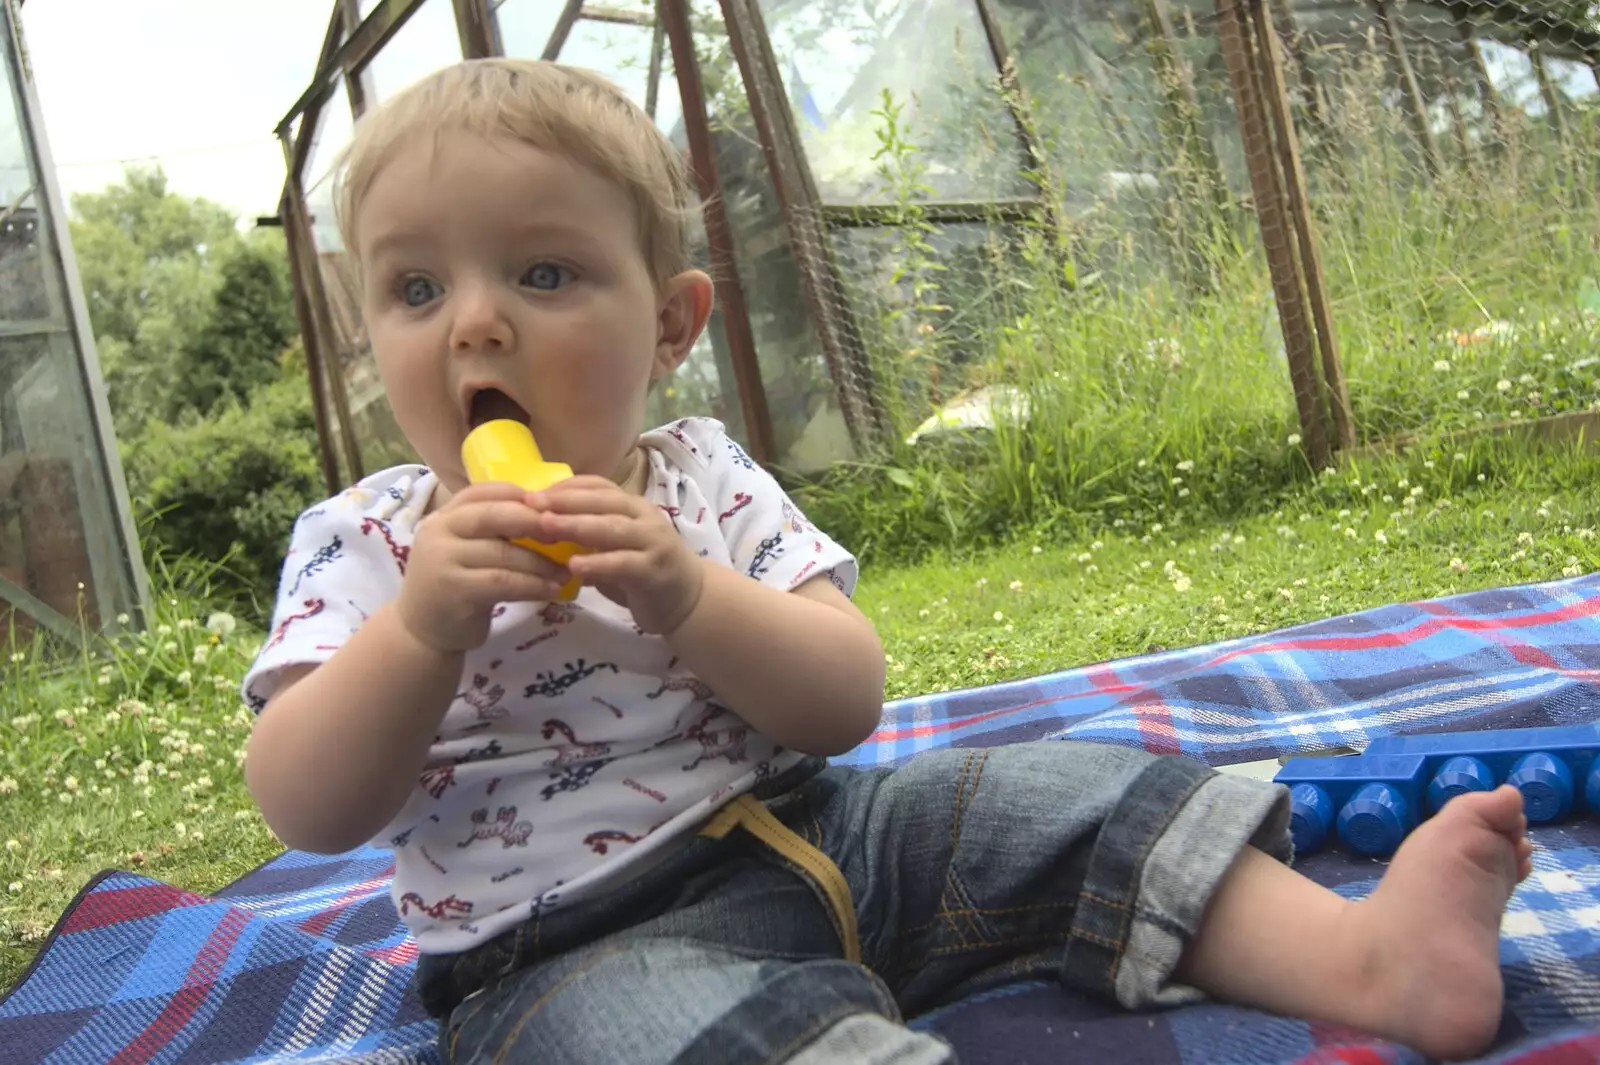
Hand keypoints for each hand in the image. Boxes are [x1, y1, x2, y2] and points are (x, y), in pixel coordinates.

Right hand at [396, 482, 572, 652]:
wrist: (421, 631)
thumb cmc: (454, 585)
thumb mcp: (466, 550)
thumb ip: (490, 530)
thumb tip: (545, 513)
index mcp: (443, 516)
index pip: (482, 492)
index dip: (518, 496)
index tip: (549, 505)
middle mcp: (438, 533)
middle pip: (493, 516)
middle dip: (534, 523)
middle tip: (564, 533)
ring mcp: (443, 561)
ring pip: (503, 553)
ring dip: (541, 562)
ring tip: (565, 571)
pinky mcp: (455, 591)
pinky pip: (504, 582)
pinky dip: (532, 585)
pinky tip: (552, 590)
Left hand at [525, 476, 704, 633]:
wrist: (688, 598)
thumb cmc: (643, 569)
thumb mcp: (616, 544)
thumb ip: (589, 533)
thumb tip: (541, 524)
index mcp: (632, 506)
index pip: (598, 486)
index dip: (565, 487)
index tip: (531, 493)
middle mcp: (644, 518)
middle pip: (603, 502)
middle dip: (564, 501)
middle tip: (530, 505)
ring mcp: (652, 543)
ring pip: (612, 529)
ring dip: (576, 526)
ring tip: (546, 527)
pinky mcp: (654, 572)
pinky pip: (623, 564)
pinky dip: (598, 564)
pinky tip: (575, 567)